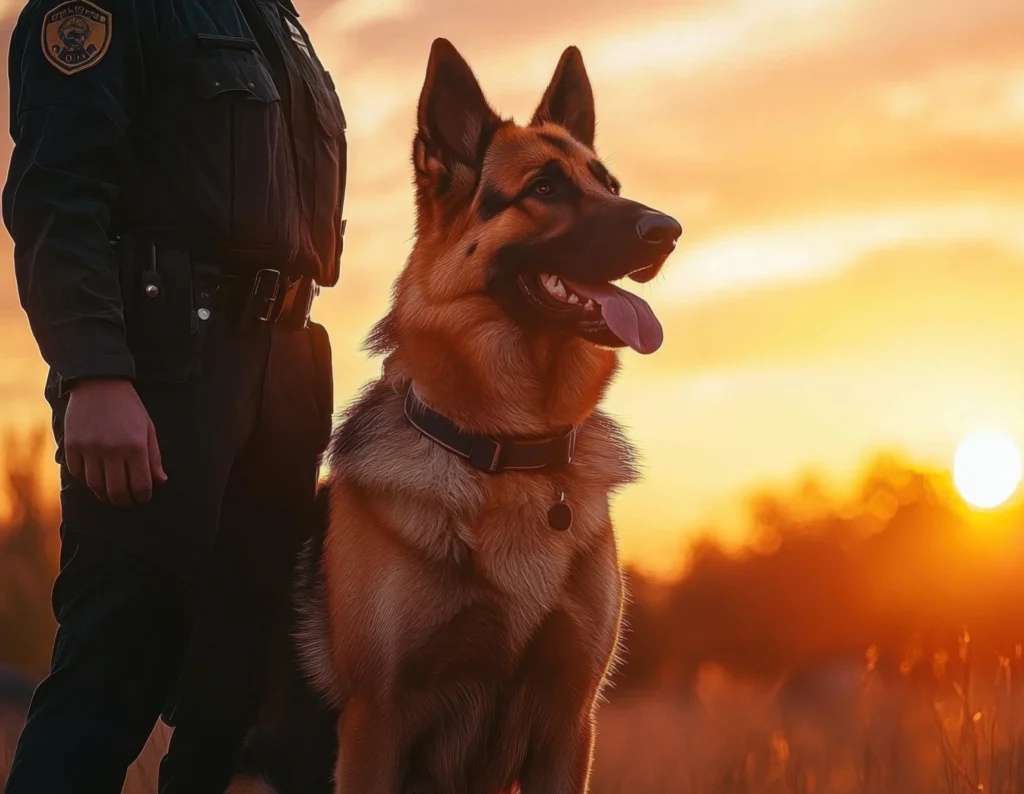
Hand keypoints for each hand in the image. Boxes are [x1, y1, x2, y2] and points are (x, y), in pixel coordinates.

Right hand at [64, 378, 167, 506]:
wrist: (99, 383)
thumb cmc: (129, 408)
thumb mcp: (148, 428)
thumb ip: (154, 457)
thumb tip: (160, 482)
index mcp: (135, 446)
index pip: (140, 485)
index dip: (142, 497)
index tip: (142, 498)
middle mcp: (112, 449)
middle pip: (116, 491)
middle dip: (123, 501)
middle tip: (126, 502)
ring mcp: (90, 448)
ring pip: (95, 485)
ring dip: (103, 495)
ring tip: (110, 496)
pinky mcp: (73, 445)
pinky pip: (77, 473)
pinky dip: (86, 481)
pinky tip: (94, 480)